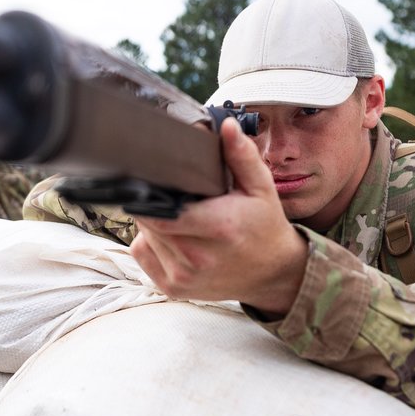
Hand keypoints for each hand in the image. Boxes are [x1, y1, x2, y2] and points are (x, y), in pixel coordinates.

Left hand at [130, 118, 307, 313]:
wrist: (273, 274)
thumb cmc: (264, 227)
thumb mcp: (260, 188)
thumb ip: (242, 156)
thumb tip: (226, 126)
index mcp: (218, 228)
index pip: (161, 211)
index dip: (151, 194)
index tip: (153, 180)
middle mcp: (197, 257)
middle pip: (150, 221)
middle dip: (155, 204)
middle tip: (173, 196)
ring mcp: (183, 277)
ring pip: (144, 237)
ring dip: (153, 223)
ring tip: (179, 216)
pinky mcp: (173, 289)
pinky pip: (142, 254)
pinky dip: (150, 242)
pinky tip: (172, 236)